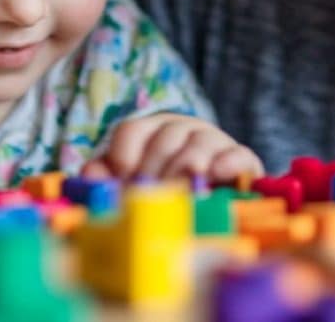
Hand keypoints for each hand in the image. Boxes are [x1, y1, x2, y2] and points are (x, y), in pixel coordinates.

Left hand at [83, 114, 263, 182]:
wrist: (220, 205)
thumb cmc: (165, 195)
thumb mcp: (132, 185)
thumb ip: (107, 178)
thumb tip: (91, 174)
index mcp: (152, 131)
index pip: (132, 130)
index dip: (124, 155)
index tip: (124, 181)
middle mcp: (183, 129)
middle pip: (166, 137)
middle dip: (155, 168)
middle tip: (152, 196)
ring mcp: (214, 142)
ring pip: (199, 143)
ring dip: (187, 165)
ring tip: (182, 186)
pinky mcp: (243, 160)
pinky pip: (238, 154)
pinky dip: (227, 163)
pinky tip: (215, 175)